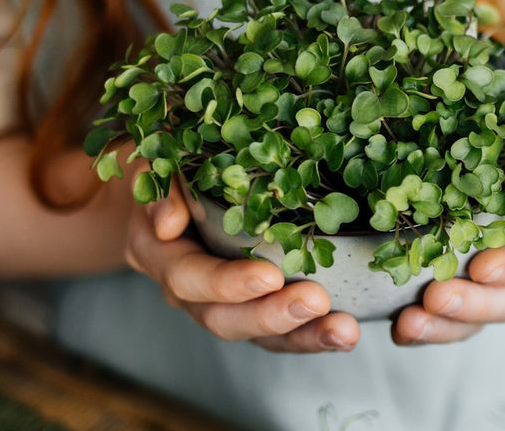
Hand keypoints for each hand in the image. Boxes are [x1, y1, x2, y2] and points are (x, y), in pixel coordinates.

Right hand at [124, 179, 360, 352]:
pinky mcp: (256, 307)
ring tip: (344, 331)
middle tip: (316, 302)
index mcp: (162, 256)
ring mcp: (224, 304)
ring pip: (259, 335)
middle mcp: (190, 292)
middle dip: (272, 315)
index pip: (192, 278)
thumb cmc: (169, 172)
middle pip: (226, 319)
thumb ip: (161, 189)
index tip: (269, 277)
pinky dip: (314, 334)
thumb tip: (168, 222)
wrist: (169, 192)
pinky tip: (347, 332)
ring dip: (303, 335)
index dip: (227, 283)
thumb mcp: (156, 167)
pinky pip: (282, 332)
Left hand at [391, 149, 504, 344]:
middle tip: (435, 299)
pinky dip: (425, 332)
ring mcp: (498, 296)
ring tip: (409, 324)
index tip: (482, 269)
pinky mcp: (469, 304)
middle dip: (471, 304)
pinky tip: (399, 330)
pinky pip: (450, 326)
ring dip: (443, 326)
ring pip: (476, 322)